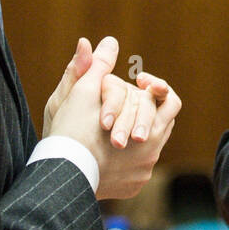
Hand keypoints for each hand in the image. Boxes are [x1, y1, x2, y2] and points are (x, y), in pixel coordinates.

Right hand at [43, 37, 180, 198]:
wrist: (59, 176)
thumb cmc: (70, 130)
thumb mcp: (82, 91)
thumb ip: (99, 66)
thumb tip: (109, 42)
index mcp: (150, 128)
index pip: (169, 101)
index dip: (155, 88)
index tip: (137, 83)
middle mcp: (152, 153)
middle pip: (160, 122)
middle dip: (142, 111)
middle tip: (120, 107)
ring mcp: (143, 173)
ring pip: (148, 145)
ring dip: (133, 131)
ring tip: (110, 125)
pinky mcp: (132, 187)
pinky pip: (136, 168)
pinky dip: (124, 157)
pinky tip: (104, 150)